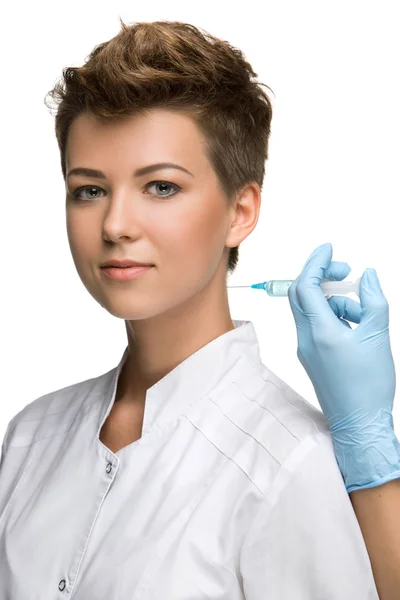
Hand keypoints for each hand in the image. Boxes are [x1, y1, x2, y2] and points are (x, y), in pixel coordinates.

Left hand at [287, 242, 399, 492]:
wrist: (358, 425)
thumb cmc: (369, 386)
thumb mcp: (377, 336)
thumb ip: (373, 301)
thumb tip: (368, 275)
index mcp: (319, 331)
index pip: (307, 285)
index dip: (316, 262)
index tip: (328, 247)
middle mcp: (306, 338)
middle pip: (301, 294)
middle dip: (322, 276)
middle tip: (345, 271)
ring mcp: (307, 349)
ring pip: (312, 310)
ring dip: (335, 300)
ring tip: (363, 311)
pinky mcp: (313, 357)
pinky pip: (317, 326)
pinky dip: (334, 317)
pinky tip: (356, 326)